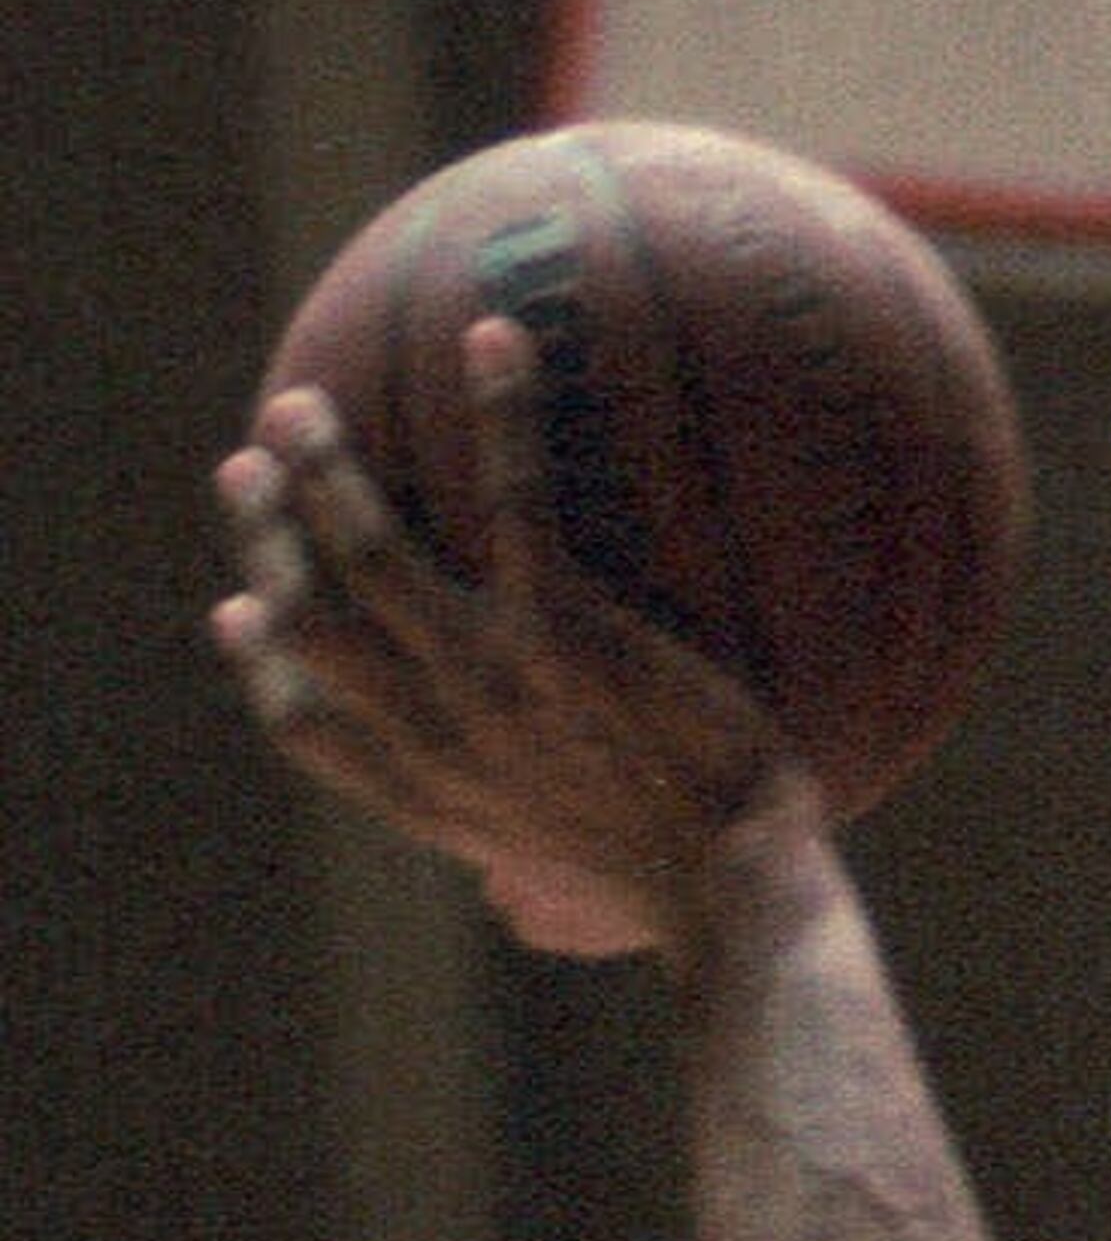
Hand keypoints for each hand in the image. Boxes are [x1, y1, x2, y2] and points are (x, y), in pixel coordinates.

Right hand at [213, 323, 796, 957]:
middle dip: (262, 538)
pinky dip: (502, 408)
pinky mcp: (563, 633)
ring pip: (367, 549)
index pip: (304, 728)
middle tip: (248, 466)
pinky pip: (515, 493)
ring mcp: (490, 678)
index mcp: (432, 796)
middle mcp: (435, 734)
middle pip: (307, 621)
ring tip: (302, 403)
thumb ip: (543, 845)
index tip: (242, 614)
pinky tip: (499, 336)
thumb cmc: (694, 890)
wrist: (738, 904)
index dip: (263, 666)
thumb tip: (538, 880)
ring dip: (323, 469)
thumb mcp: (589, 881)